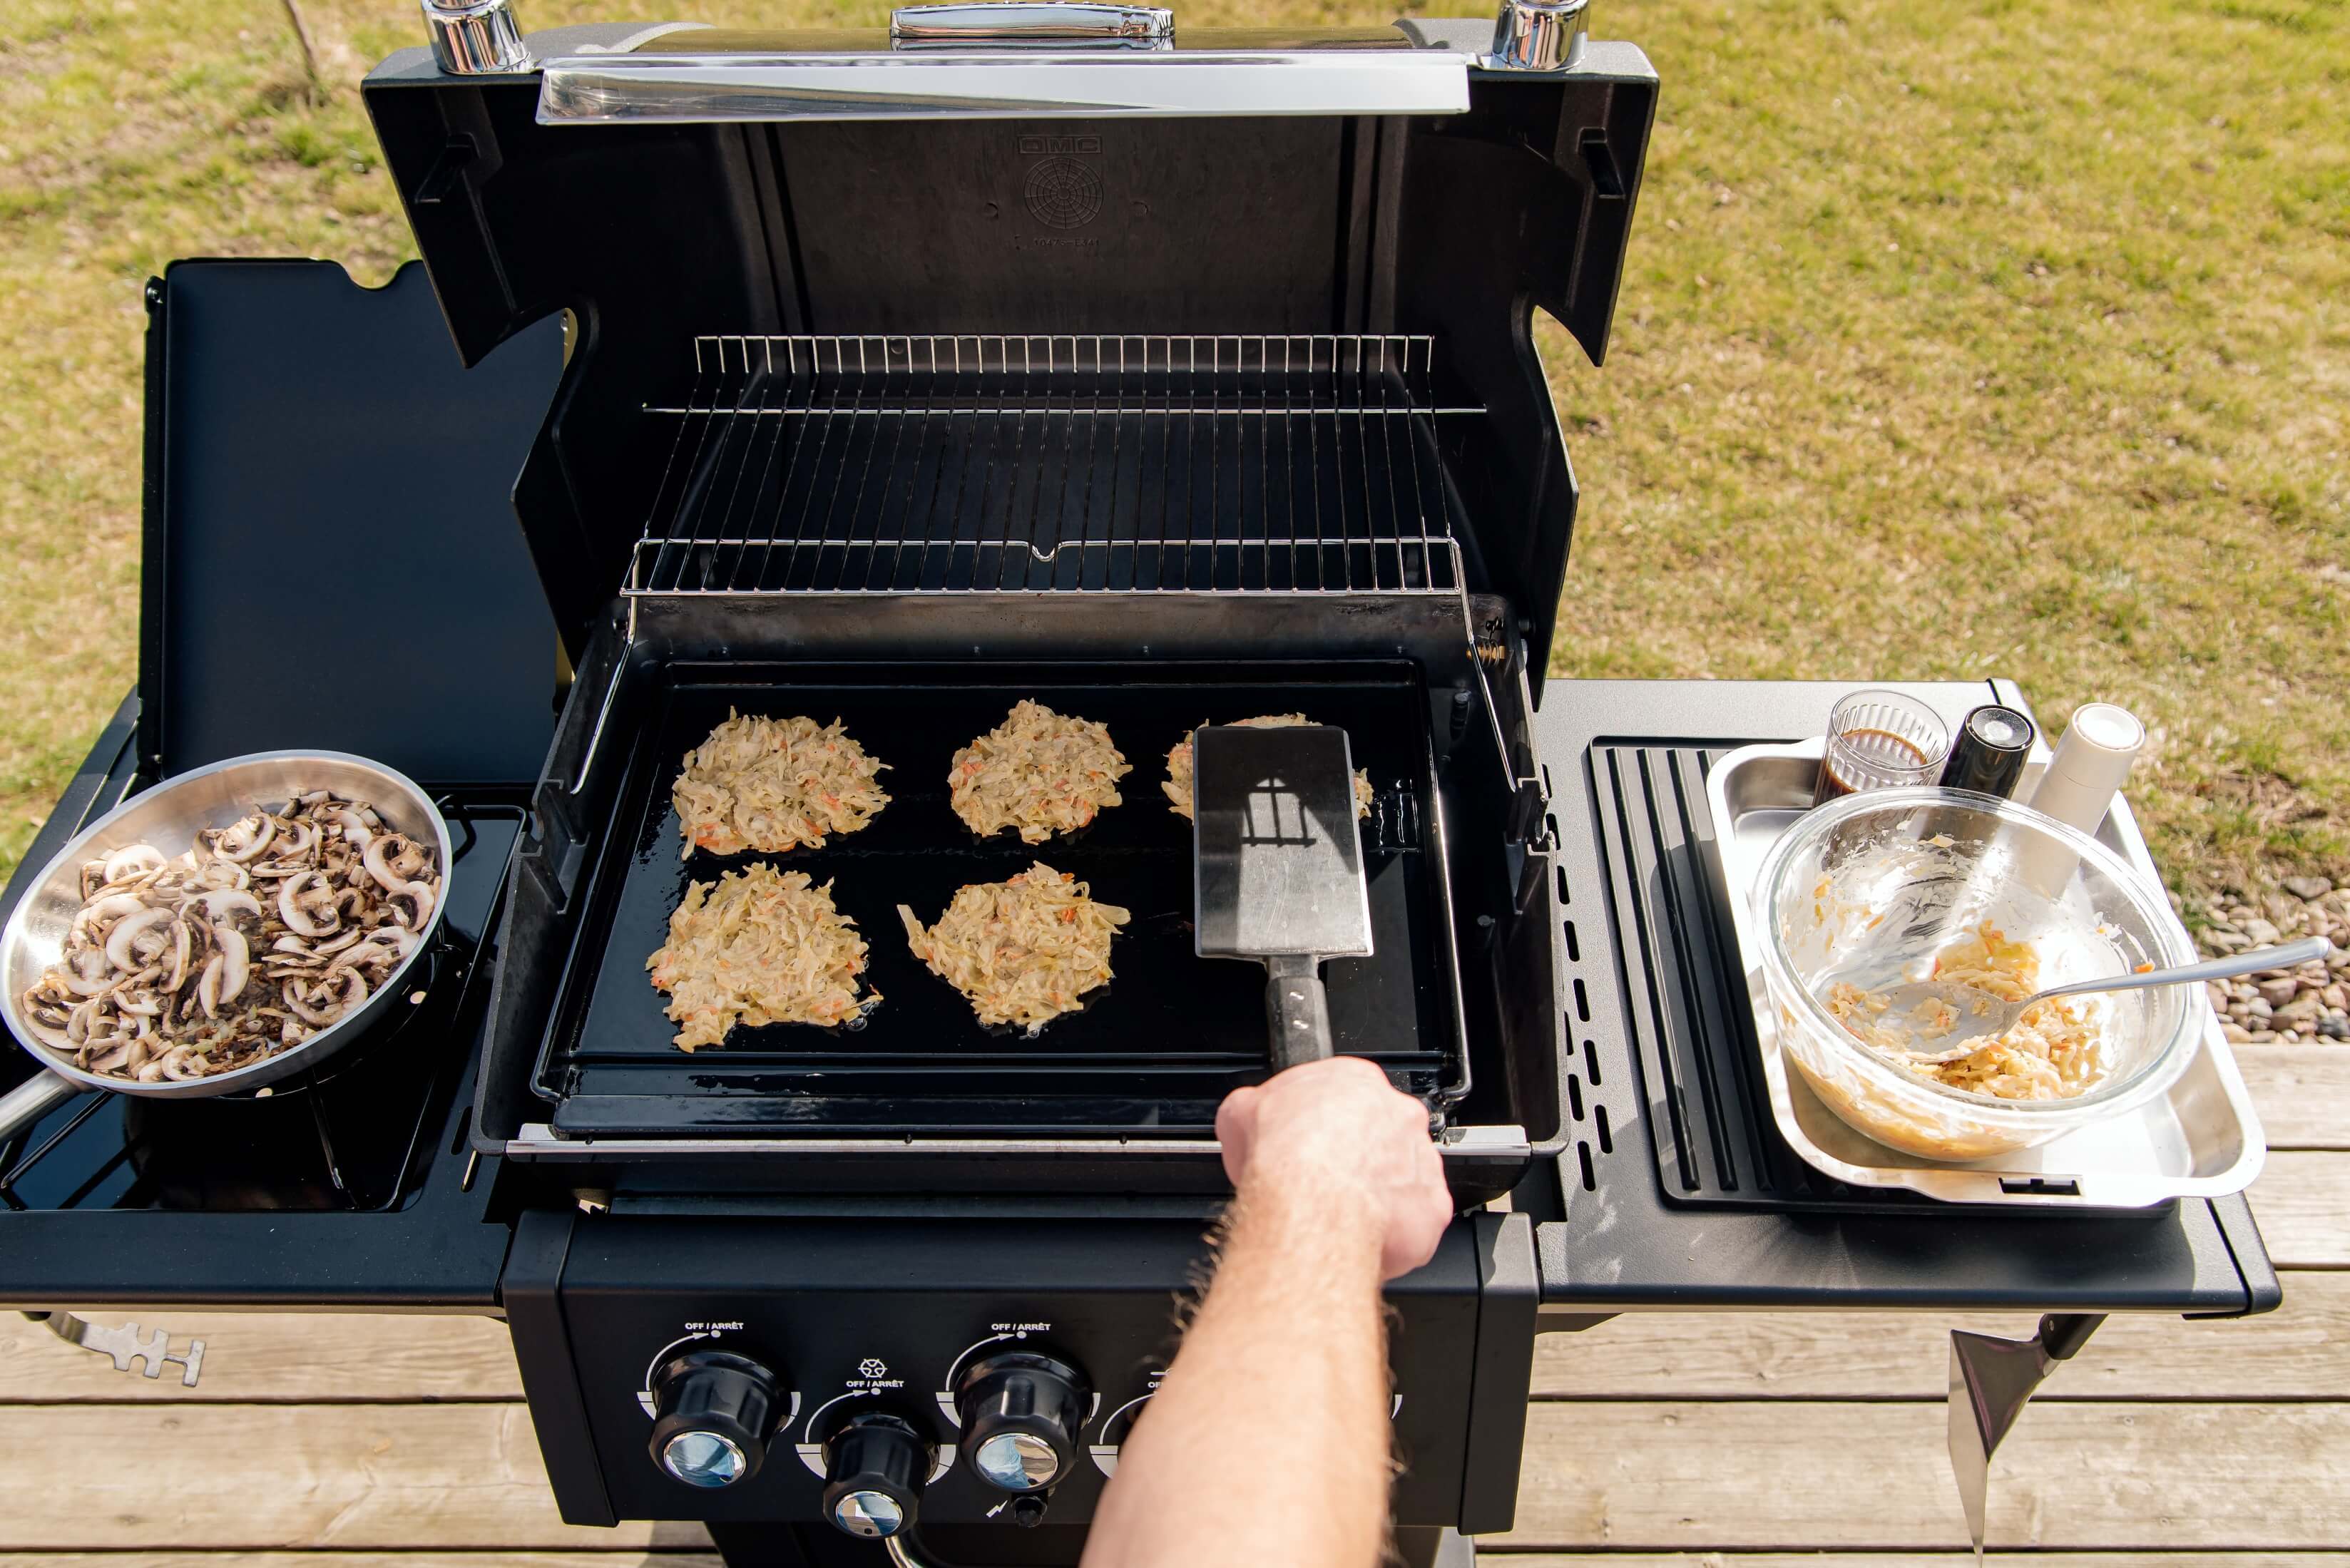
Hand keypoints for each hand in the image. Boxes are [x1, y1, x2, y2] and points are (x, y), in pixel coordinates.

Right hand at [1214, 1056, 1451, 1280]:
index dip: (1325, 1125)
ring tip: (1341, 1217)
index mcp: (1357, 1082)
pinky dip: (1393, 1234)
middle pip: (1382, 1136)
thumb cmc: (1284, 1158)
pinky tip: (1362, 1238)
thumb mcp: (1241, 1112)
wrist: (1310, 1203)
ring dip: (1378, 1196)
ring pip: (1403, 1180)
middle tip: (1326, 1183)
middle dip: (1358, 1158)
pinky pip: (1416, 1222)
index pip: (1348, 1098)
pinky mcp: (1432, 1206)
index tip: (1312, 1144)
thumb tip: (1247, 1115)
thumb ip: (1256, 1108)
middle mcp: (1399, 1115)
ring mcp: (1421, 1161)